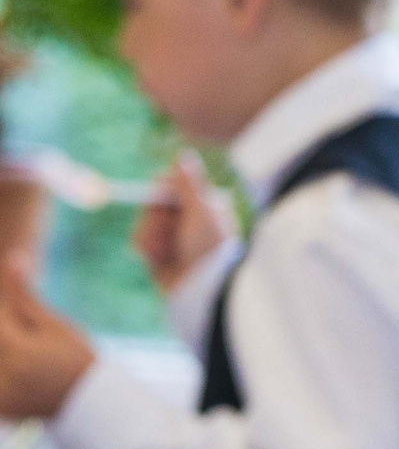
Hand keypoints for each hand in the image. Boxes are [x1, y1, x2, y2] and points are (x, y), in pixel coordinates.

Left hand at [0, 259, 93, 418]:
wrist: (91, 404)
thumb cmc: (76, 357)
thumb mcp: (53, 324)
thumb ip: (23, 296)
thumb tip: (12, 257)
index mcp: (14, 348)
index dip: (4, 310)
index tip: (13, 314)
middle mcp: (2, 374)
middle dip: (5, 328)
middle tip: (22, 335)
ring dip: (4, 347)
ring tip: (24, 348)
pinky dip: (4, 372)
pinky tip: (18, 367)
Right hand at [131, 153, 234, 294]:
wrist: (201, 292)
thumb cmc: (209, 250)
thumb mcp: (203, 213)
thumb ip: (190, 185)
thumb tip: (183, 155)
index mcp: (205, 204)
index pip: (170, 185)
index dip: (159, 191)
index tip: (159, 198)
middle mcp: (189, 219)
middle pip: (152, 203)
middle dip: (155, 218)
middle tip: (171, 233)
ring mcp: (173, 237)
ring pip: (143, 222)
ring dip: (150, 236)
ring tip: (166, 252)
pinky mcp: (160, 254)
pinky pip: (139, 242)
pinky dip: (146, 249)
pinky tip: (158, 261)